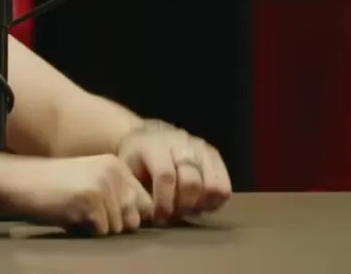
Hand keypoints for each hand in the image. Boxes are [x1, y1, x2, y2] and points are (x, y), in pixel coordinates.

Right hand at [5, 154, 154, 235]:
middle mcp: (114, 172)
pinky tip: (69, 214)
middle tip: (88, 213)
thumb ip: (116, 194)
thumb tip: (140, 220)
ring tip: (76, 211)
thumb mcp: (90, 180)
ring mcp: (103, 185)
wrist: (21, 182)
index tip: (107, 214)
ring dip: (97, 227)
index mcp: (116, 165)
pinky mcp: (91, 201)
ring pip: (117, 227)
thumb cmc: (54, 186)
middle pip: (134, 217)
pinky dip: (85, 229)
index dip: (129, 215)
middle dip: (114, 223)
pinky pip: (101, 231)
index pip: (145, 201)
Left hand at [116, 121, 232, 223]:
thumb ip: (136, 190)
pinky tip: (198, 204)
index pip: (166, 176)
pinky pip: (224, 186)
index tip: (159, 216)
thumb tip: (148, 214)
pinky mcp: (215, 156)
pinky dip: (214, 202)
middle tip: (172, 215)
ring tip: (185, 209)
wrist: (149, 135)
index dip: (164, 201)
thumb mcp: (126, 169)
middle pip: (192, 183)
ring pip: (212, 186)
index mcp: (155, 146)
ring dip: (200, 205)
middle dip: (182, 206)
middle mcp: (181, 143)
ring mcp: (201, 148)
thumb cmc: (136, 157)